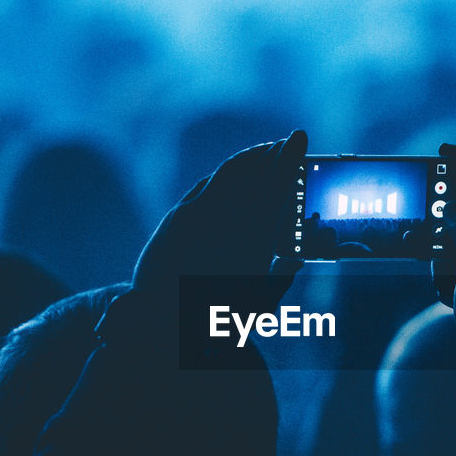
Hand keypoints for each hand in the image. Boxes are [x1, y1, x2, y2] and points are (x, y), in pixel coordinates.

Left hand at [131, 130, 305, 312]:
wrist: (155, 318)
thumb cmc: (213, 318)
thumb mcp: (257, 304)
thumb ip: (279, 278)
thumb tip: (295, 261)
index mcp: (249, 235)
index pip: (273, 183)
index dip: (288, 156)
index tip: (300, 136)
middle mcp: (220, 217)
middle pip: (250, 172)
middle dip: (269, 153)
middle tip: (285, 142)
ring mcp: (195, 213)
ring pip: (226, 176)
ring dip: (247, 161)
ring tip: (264, 152)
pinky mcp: (177, 217)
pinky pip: (206, 187)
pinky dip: (225, 177)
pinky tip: (232, 175)